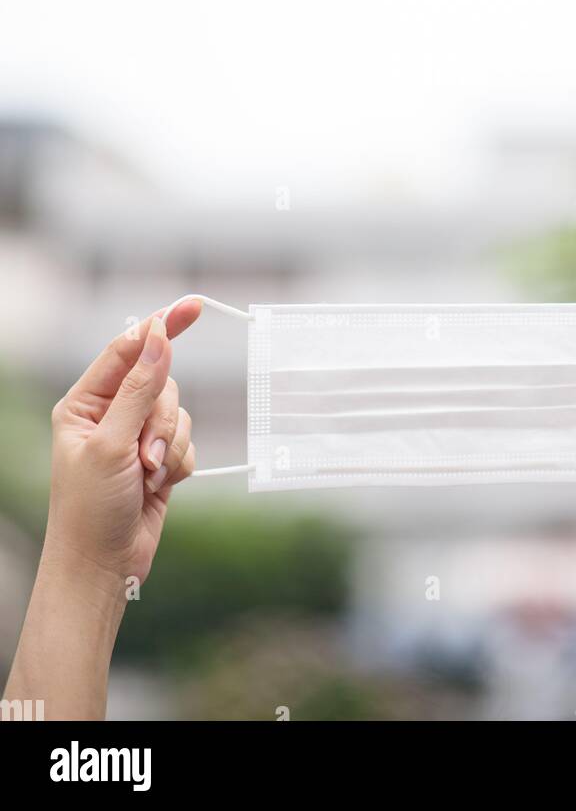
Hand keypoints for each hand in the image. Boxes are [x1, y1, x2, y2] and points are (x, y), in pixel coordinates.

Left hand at [44, 300, 200, 588]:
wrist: (103, 567)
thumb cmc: (89, 509)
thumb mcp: (111, 444)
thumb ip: (139, 389)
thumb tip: (157, 336)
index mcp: (85, 403)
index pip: (127, 349)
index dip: (161, 326)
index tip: (193, 305)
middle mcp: (110, 414)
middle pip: (162, 384)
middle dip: (162, 421)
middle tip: (145, 456)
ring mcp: (136, 437)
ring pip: (179, 414)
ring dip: (170, 447)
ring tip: (148, 477)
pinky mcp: (159, 459)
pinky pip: (189, 442)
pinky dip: (180, 463)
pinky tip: (158, 487)